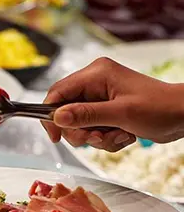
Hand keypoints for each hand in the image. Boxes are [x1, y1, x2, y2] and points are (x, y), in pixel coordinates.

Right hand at [42, 57, 183, 151]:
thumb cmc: (160, 108)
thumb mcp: (121, 113)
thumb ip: (86, 114)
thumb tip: (57, 117)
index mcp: (96, 74)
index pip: (58, 92)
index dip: (50, 115)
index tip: (55, 136)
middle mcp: (95, 82)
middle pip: (66, 111)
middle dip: (81, 131)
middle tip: (97, 138)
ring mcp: (100, 96)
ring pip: (79, 123)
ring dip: (96, 136)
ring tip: (118, 135)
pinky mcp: (107, 109)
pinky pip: (92, 128)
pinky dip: (105, 137)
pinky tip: (123, 135)